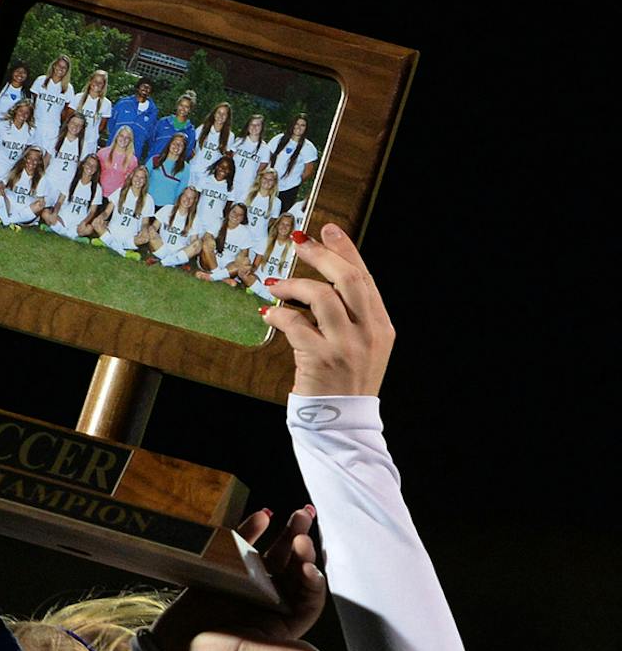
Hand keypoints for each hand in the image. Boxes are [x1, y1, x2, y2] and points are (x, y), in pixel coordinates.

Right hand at [150, 505, 326, 650]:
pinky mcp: (227, 573)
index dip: (312, 579)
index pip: (308, 596)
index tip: (306, 564)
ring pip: (276, 555)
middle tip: (301, 528)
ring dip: (287, 535)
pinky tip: (262, 516)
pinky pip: (243, 549)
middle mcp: (272, 601)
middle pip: (296, 569)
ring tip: (298, 513)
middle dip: (303, 548)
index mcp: (284, 622)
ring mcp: (251, 585)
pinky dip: (252, 532)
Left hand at [258, 223, 393, 397]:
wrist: (341, 422)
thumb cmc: (345, 382)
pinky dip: (279, 315)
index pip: (364, 277)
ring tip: (275, 285)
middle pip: (347, 278)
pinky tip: (269, 314)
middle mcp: (369, 332)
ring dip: (293, 285)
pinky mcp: (321, 359)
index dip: (345, 249)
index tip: (327, 229)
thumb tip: (324, 282)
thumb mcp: (362, 347)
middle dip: (322, 255)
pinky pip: (295, 324)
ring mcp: (346, 345)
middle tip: (299, 242)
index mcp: (381, 325)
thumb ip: (351, 317)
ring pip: (321, 297)